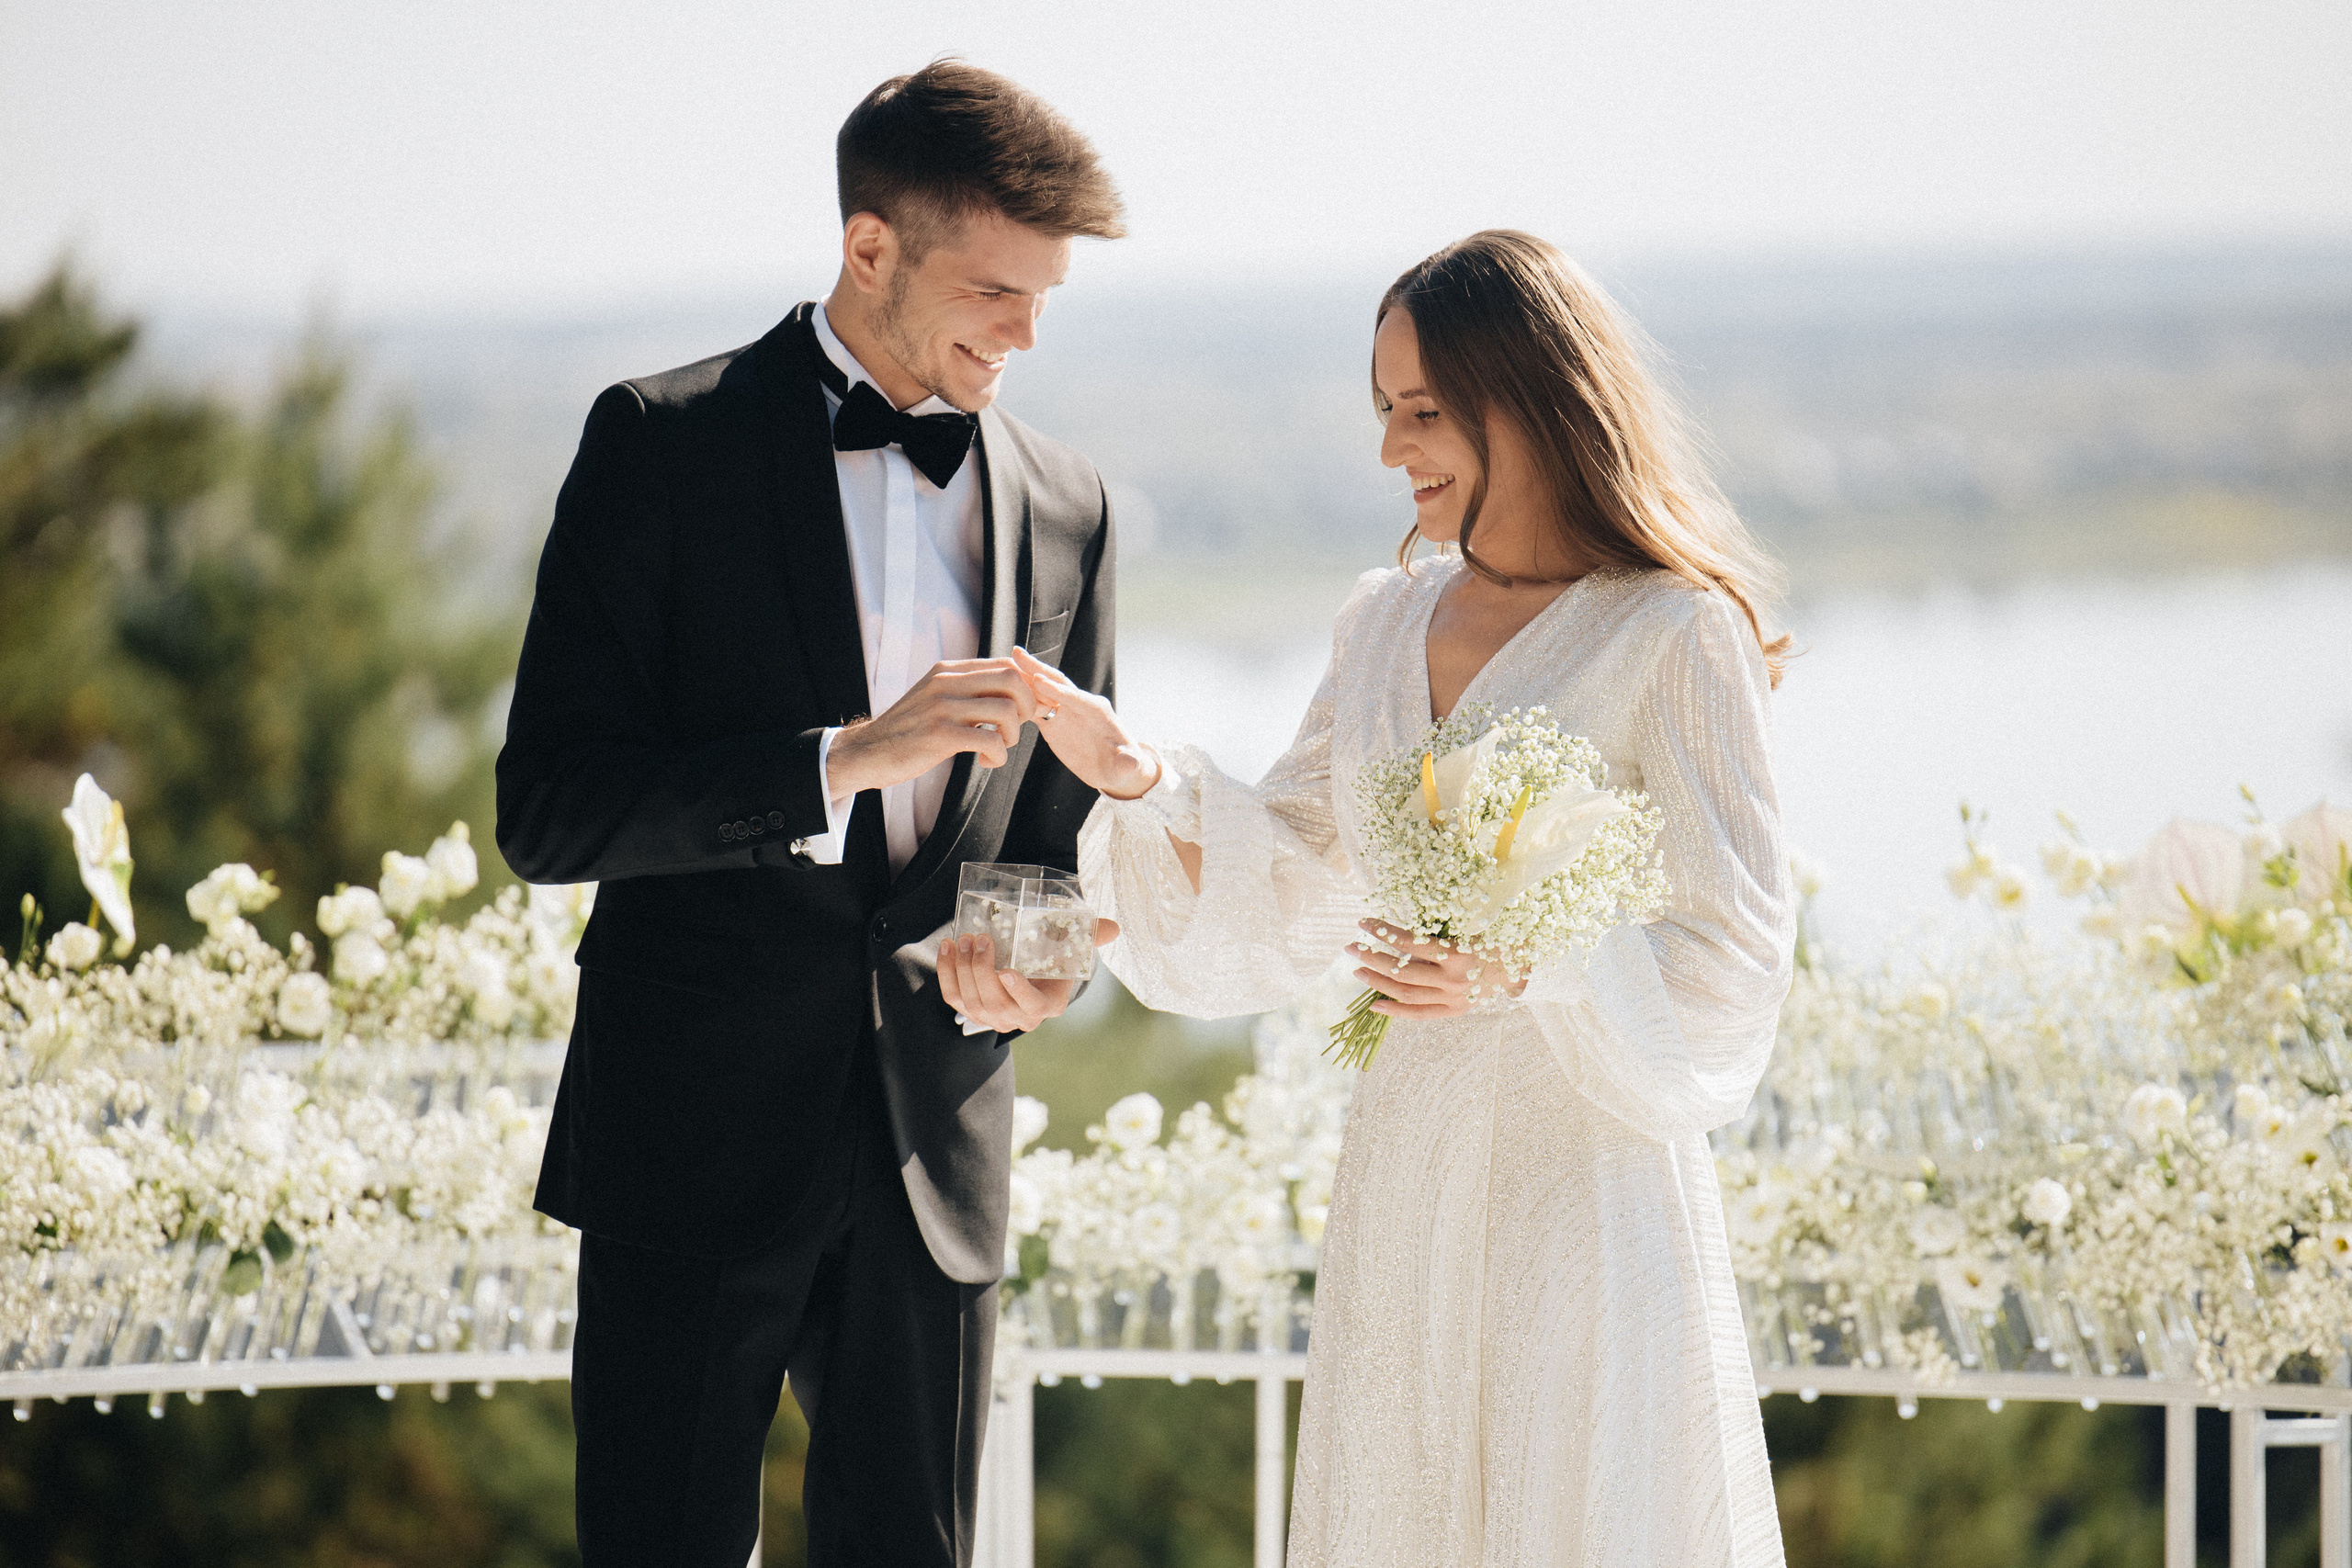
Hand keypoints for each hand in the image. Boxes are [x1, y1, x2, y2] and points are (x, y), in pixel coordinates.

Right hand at [828, 658, 1041, 797]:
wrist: (868, 752)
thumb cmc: (908, 730)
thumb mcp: (935, 696)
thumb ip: (965, 688)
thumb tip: (1009, 688)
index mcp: (948, 670)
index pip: (1005, 664)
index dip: (1027, 687)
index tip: (1027, 710)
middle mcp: (946, 682)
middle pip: (1012, 679)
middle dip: (1028, 707)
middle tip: (1016, 729)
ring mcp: (942, 707)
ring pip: (1006, 711)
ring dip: (1012, 735)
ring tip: (998, 748)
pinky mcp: (939, 735)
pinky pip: (990, 740)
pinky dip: (998, 755)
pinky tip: (985, 761)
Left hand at [937, 918, 1122, 1033]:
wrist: (1029, 967)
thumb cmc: (1052, 956)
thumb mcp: (1074, 944)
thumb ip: (1092, 935)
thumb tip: (1113, 927)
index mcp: (1048, 1005)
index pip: (1032, 1007)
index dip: (1018, 993)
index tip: (1007, 971)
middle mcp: (1020, 1019)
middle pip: (995, 1003)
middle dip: (982, 971)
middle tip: (979, 939)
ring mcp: (993, 1017)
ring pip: (972, 1001)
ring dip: (963, 969)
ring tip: (964, 940)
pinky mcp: (971, 1010)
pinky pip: (953, 997)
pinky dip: (947, 973)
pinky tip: (948, 948)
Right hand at [1006, 647, 1161, 800]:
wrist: (1115, 769)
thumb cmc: (1124, 767)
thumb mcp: (1128, 768)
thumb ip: (1128, 764)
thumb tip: (1130, 763)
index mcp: (1098, 711)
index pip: (1076, 697)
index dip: (1058, 690)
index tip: (1039, 680)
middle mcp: (1080, 705)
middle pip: (1056, 683)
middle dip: (1038, 669)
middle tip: (1016, 653)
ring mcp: (1064, 711)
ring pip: (1041, 691)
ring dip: (1023, 678)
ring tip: (1000, 666)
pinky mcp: (1053, 721)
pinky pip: (1033, 705)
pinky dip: (1018, 698)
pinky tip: (999, 691)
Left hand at [1346, 919, 1526, 1020]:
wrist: (1522, 966)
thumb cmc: (1494, 938)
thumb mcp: (1470, 926)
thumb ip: (1437, 930)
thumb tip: (1397, 926)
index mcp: (1458, 954)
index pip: (1411, 943)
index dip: (1384, 932)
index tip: (1364, 922)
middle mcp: (1453, 980)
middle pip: (1402, 970)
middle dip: (1372, 957)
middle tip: (1351, 946)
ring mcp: (1453, 999)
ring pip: (1406, 993)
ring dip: (1378, 981)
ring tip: (1358, 969)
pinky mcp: (1454, 1011)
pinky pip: (1419, 1014)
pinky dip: (1395, 1010)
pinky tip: (1374, 1003)